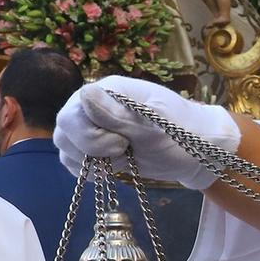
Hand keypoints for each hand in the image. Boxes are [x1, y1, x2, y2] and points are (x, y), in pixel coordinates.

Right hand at [55, 76, 240, 189]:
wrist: (194, 151)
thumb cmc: (181, 133)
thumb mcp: (155, 124)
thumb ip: (119, 114)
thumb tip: (84, 94)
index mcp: (106, 90)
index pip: (72, 112)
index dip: (90, 135)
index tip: (122, 144)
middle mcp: (92, 104)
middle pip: (64, 129)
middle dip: (91, 149)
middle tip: (124, 151)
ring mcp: (90, 125)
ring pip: (65, 146)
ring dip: (89, 161)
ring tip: (121, 156)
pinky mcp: (92, 147)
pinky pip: (71, 161)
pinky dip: (88, 170)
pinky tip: (112, 166)